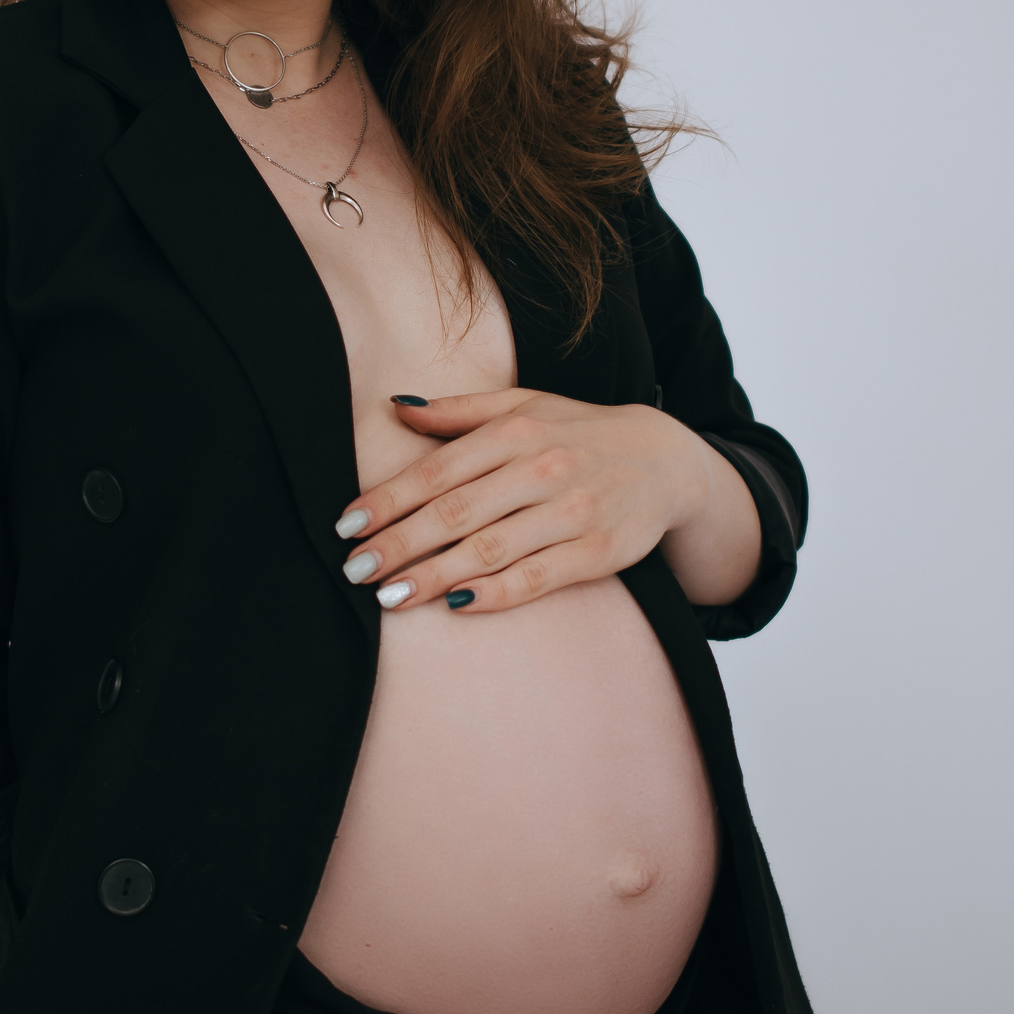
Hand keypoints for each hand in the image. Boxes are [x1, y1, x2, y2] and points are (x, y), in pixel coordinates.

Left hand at [334, 389, 753, 613]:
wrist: (666, 459)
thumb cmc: (579, 433)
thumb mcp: (525, 406)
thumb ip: (460, 412)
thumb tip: (396, 408)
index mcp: (517, 432)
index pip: (439, 469)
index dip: (389, 499)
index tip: (347, 524)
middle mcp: (542, 469)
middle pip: (457, 512)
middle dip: (399, 543)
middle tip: (354, 569)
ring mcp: (572, 512)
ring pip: (492, 549)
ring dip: (435, 575)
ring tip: (388, 596)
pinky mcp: (598, 553)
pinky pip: (538, 578)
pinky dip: (496, 594)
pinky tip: (457, 606)